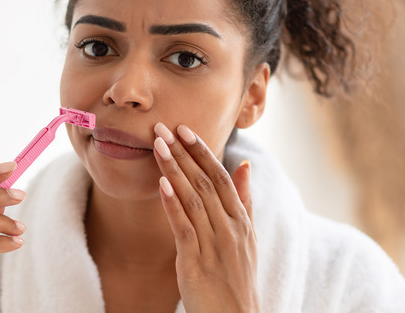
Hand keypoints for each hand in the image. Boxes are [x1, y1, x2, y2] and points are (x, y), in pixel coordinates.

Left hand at [153, 123, 258, 312]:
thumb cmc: (238, 277)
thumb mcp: (248, 236)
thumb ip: (243, 200)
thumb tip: (244, 164)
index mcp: (242, 220)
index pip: (221, 176)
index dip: (202, 151)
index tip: (184, 129)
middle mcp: (231, 228)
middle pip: (204, 182)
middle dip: (182, 152)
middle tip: (162, 128)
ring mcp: (215, 245)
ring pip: (193, 198)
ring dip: (173, 169)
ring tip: (157, 145)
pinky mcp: (197, 262)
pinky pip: (184, 228)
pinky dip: (173, 204)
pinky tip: (162, 185)